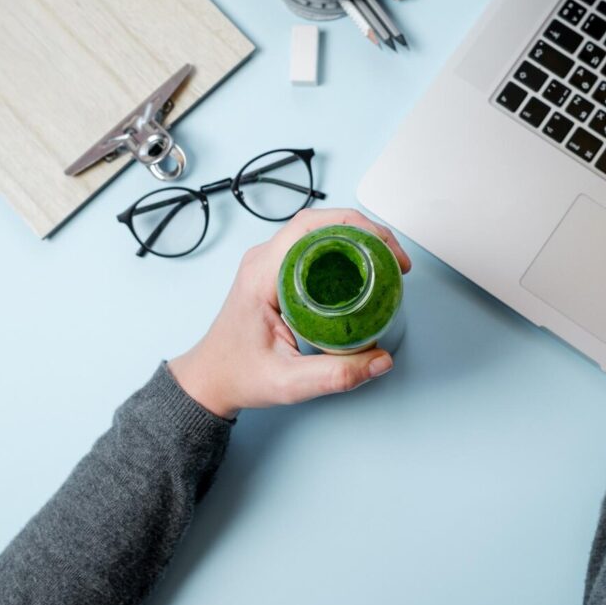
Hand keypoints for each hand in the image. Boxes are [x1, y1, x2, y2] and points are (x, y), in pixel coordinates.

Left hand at [168, 209, 411, 418]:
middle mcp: (264, 261)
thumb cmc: (238, 375)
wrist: (210, 380)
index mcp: (262, 275)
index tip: (385, 247)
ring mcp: (269, 263)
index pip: (310, 227)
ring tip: (386, 260)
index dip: (355, 226)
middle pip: (321, 222)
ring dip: (356, 238)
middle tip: (396, 259)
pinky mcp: (276, 272)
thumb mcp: (288, 382)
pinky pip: (313, 246)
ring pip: (319, 231)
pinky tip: (364, 267)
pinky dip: (344, 249)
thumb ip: (335, 375)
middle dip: (366, 231)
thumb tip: (380, 362)